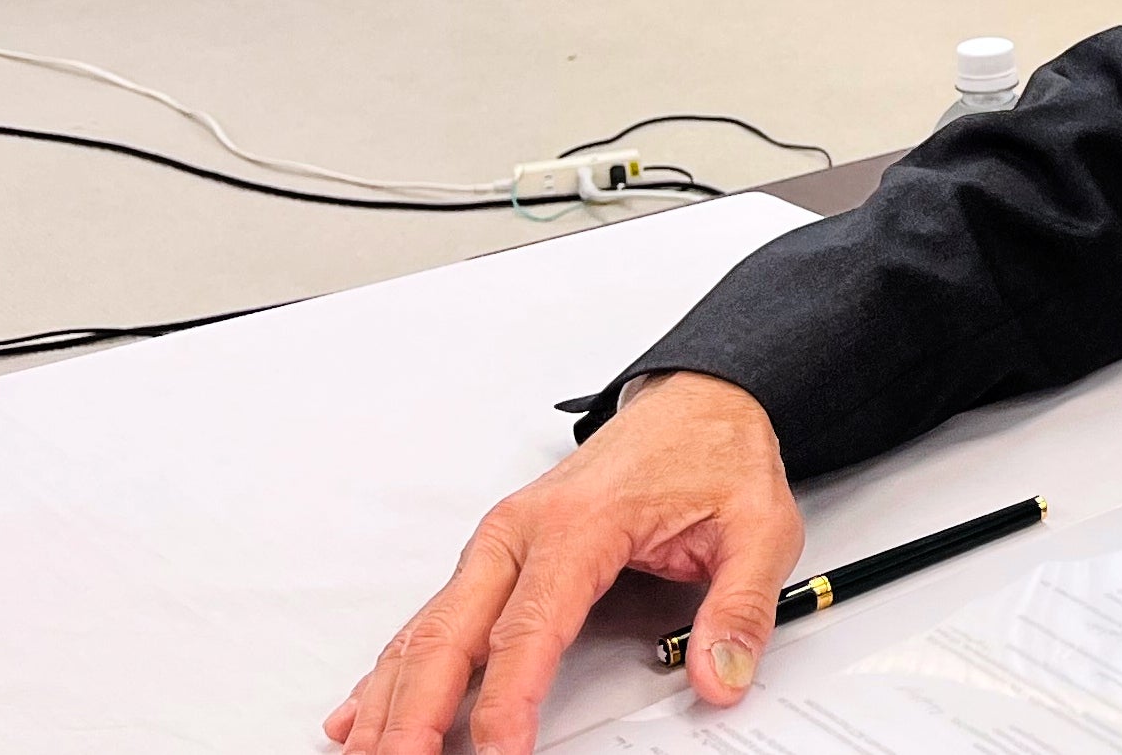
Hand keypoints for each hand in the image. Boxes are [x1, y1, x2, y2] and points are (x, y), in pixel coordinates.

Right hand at [323, 370, 802, 754]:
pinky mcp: (494, 552)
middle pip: (450, 634)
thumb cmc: (714, 455)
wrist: (697, 402)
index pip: (529, 628)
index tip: (499, 752)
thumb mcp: (759, 526)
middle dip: (416, 712)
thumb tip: (721, 674)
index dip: (507, 700)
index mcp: (581, 523)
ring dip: (391, 700)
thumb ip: (741, 606)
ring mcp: (500, 541)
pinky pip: (431, 617)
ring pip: (427, 631)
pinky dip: (393, 669)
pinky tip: (362, 712)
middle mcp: (522, 530)